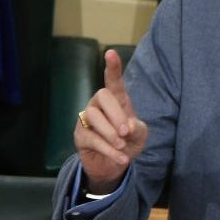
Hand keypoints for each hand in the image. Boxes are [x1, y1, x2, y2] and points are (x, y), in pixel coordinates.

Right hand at [74, 49, 147, 192]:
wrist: (114, 166)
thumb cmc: (127, 143)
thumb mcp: (139, 136)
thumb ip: (137, 128)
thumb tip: (127, 127)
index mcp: (115, 101)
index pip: (113, 81)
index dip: (112, 68)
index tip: (110, 53)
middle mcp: (98, 105)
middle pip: (102, 95)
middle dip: (116, 113)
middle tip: (126, 132)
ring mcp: (86, 119)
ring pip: (94, 117)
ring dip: (111, 133)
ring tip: (122, 145)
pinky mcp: (80, 136)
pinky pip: (92, 139)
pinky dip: (109, 150)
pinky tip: (121, 158)